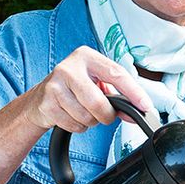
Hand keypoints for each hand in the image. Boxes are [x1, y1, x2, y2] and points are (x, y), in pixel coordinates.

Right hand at [21, 46, 151, 132]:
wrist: (39, 98)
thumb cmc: (74, 88)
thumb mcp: (95, 83)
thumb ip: (117, 94)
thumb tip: (138, 110)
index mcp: (87, 57)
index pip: (116, 73)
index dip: (134, 92)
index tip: (145, 106)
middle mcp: (69, 68)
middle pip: (99, 101)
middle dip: (106, 115)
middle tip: (105, 114)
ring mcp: (54, 85)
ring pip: (86, 116)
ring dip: (90, 121)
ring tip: (83, 111)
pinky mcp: (46, 103)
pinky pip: (74, 125)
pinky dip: (78, 126)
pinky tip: (71, 116)